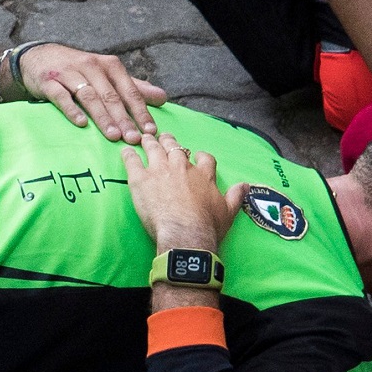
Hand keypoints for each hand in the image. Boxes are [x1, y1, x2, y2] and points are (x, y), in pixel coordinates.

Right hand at [20, 44, 166, 142]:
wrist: (40, 56)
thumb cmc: (81, 70)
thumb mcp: (108, 74)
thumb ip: (135, 87)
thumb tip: (163, 97)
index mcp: (110, 66)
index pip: (129, 90)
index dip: (141, 111)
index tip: (150, 130)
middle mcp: (92, 66)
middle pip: (111, 96)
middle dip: (124, 118)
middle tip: (133, 139)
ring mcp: (70, 73)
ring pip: (89, 96)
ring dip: (102, 117)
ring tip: (113, 136)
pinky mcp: (49, 81)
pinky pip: (62, 96)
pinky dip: (71, 110)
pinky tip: (81, 124)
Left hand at [122, 131, 247, 249]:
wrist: (185, 233)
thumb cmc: (208, 225)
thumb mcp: (228, 211)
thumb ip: (236, 195)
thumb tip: (245, 185)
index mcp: (203, 174)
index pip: (204, 158)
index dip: (199, 156)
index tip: (196, 156)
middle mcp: (182, 167)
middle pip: (176, 148)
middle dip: (170, 142)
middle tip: (165, 138)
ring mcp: (160, 171)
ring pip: (155, 149)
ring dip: (150, 142)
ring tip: (146, 138)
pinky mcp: (141, 179)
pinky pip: (133, 161)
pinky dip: (129, 155)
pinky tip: (126, 151)